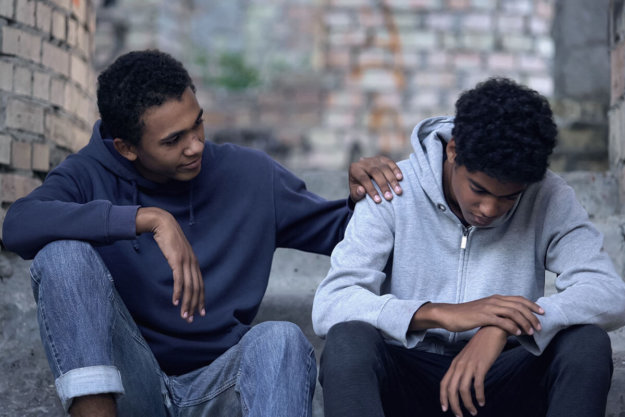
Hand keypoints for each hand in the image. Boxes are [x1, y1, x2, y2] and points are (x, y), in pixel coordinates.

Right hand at [136, 207, 204, 322]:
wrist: (163, 224)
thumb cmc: (168, 239)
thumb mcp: (176, 253)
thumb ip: (180, 263)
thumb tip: (179, 273)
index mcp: (194, 262)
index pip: (200, 285)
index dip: (201, 299)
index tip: (201, 311)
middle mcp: (192, 263)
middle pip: (196, 289)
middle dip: (195, 305)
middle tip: (191, 319)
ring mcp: (185, 262)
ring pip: (189, 287)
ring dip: (187, 303)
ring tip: (184, 315)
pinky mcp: (177, 260)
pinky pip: (179, 280)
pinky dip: (179, 292)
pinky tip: (176, 302)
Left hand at [348, 155, 402, 202]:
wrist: (362, 178)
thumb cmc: (359, 188)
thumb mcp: (354, 194)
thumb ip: (356, 194)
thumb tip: (361, 190)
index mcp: (354, 169)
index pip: (364, 179)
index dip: (371, 190)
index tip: (378, 200)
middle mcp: (364, 162)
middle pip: (375, 172)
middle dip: (383, 186)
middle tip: (389, 197)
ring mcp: (374, 159)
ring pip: (384, 168)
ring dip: (392, 180)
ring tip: (398, 191)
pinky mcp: (383, 159)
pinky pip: (390, 163)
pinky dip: (396, 170)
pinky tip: (400, 178)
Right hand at [410, 295, 543, 335]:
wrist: (449, 314)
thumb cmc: (466, 315)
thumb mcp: (484, 310)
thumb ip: (497, 312)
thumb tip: (510, 320)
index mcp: (495, 298)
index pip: (519, 299)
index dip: (532, 305)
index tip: (542, 312)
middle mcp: (494, 300)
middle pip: (519, 305)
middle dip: (532, 316)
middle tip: (540, 326)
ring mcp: (488, 308)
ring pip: (513, 313)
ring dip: (525, 322)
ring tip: (531, 332)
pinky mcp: (482, 316)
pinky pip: (501, 321)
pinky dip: (512, 327)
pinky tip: (518, 333)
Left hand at [440, 326, 507, 416]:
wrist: (492, 330)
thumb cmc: (482, 345)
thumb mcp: (469, 357)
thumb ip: (464, 368)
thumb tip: (463, 382)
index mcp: (455, 363)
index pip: (444, 383)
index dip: (443, 397)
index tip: (445, 409)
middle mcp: (459, 365)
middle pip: (451, 389)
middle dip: (454, 405)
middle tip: (460, 416)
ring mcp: (470, 365)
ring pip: (463, 390)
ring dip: (467, 404)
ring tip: (473, 412)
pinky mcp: (481, 366)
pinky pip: (477, 385)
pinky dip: (479, 396)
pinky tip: (482, 402)